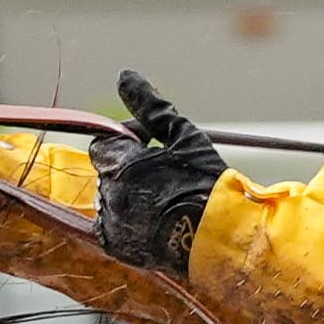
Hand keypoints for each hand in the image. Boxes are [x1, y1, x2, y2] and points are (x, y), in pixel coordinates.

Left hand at [87, 69, 226, 273]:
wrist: (221, 237)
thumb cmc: (207, 183)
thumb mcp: (183, 136)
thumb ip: (150, 107)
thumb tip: (124, 76)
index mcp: (121, 165)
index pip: (102, 144)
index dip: (126, 144)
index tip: (149, 149)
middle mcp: (110, 195)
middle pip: (106, 171)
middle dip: (127, 169)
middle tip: (164, 177)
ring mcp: (112, 223)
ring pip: (109, 199)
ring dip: (128, 196)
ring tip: (165, 201)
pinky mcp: (117, 247)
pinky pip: (112, 226)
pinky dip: (129, 221)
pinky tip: (157, 220)